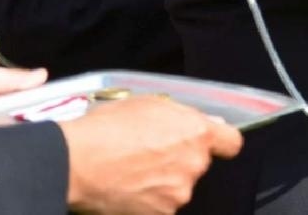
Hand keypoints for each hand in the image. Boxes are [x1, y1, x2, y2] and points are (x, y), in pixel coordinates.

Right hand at [61, 97, 242, 214]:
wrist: (76, 162)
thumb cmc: (109, 127)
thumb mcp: (149, 104)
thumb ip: (183, 115)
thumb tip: (208, 124)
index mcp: (197, 134)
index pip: (231, 142)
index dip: (221, 142)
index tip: (209, 142)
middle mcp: (194, 166)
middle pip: (197, 164)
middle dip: (180, 159)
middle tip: (150, 152)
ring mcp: (178, 194)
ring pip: (178, 186)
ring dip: (163, 180)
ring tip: (132, 170)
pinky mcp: (160, 214)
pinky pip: (161, 205)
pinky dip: (148, 199)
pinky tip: (128, 187)